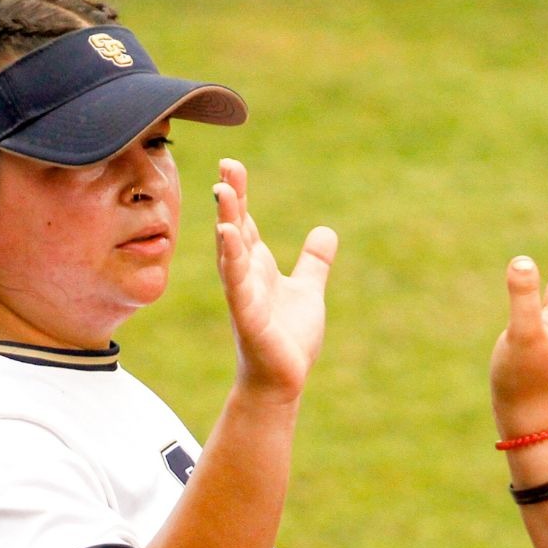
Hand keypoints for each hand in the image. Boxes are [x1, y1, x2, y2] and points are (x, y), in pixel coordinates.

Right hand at [213, 158, 336, 402]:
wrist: (282, 381)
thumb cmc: (288, 338)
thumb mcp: (308, 290)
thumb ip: (314, 262)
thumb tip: (325, 231)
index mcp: (258, 268)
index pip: (246, 223)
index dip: (239, 196)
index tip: (232, 166)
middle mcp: (246, 276)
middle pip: (235, 228)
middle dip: (230, 199)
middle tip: (226, 166)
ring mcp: (243, 295)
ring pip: (231, 252)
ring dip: (226, 221)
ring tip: (222, 191)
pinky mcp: (248, 316)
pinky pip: (237, 283)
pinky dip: (232, 259)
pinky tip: (227, 234)